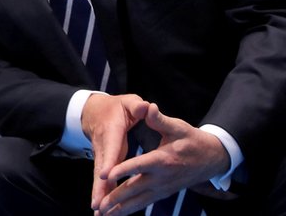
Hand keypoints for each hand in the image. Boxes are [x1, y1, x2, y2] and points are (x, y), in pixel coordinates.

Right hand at [81, 94, 149, 211]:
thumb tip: (147, 107)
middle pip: (101, 169)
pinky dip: (101, 194)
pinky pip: (102, 180)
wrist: (94, 112)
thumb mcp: (128, 102)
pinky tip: (101, 208)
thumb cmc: (117, 107)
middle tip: (97, 204)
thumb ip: (137, 106)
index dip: (109, 162)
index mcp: (112, 131)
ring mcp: (101, 156)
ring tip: (98, 212)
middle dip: (99, 187)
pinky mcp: (102, 163)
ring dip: (99, 194)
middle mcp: (104, 146)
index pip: (111, 147)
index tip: (106, 175)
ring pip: (99, 177)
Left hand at [95, 103, 230, 214]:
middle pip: (135, 189)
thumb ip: (160, 120)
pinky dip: (130, 209)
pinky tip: (117, 215)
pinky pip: (144, 203)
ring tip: (103, 215)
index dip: (122, 170)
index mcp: (162, 159)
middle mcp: (161, 177)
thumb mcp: (178, 127)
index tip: (106, 175)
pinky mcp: (163, 192)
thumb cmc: (192, 140)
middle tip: (99, 206)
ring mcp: (162, 188)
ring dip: (121, 209)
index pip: (139, 166)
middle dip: (116, 198)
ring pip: (138, 201)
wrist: (212, 158)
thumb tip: (148, 107)